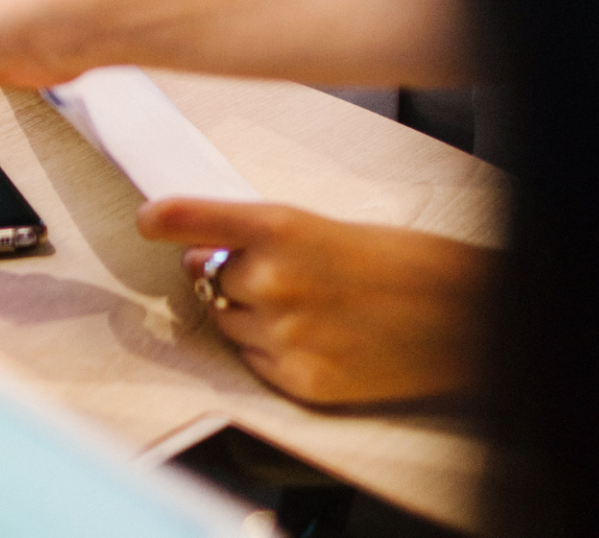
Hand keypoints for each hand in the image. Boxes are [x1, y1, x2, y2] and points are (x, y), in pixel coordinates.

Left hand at [137, 197, 495, 406]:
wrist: (453, 316)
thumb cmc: (393, 262)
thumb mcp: (322, 228)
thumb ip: (260, 238)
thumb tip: (203, 254)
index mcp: (282, 225)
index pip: (200, 218)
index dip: (167, 219)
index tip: (146, 219)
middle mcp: (273, 277)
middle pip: (210, 278)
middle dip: (231, 277)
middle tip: (281, 276)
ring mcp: (283, 333)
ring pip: (228, 324)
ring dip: (249, 317)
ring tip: (308, 309)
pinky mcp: (297, 381)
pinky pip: (254, 364)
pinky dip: (273, 354)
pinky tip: (317, 340)